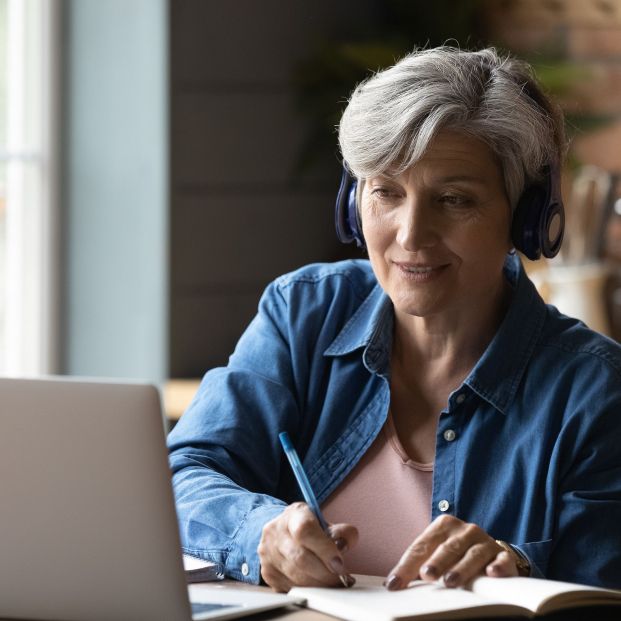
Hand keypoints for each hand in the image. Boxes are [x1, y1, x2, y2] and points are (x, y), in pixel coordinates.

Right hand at [258, 502, 357, 591]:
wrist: (280, 531)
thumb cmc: (307, 527)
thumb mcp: (325, 522)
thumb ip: (341, 532)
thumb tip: (346, 544)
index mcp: (293, 515)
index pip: (305, 530)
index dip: (324, 549)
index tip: (339, 563)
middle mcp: (276, 532)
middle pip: (301, 558)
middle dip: (326, 573)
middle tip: (341, 578)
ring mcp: (268, 553)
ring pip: (296, 576)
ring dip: (319, 584)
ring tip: (333, 583)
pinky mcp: (268, 572)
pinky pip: (290, 587)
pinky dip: (308, 590)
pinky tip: (318, 585)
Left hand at [385, 515, 518, 589]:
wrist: (492, 553)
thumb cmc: (457, 554)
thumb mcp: (437, 554)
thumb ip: (418, 564)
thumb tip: (393, 583)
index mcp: (443, 526)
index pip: (421, 546)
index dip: (407, 565)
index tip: (395, 584)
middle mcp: (464, 530)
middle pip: (447, 547)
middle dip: (435, 562)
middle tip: (426, 575)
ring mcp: (484, 541)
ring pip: (472, 554)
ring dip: (461, 568)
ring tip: (450, 581)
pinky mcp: (503, 555)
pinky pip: (501, 560)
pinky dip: (497, 566)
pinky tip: (491, 574)